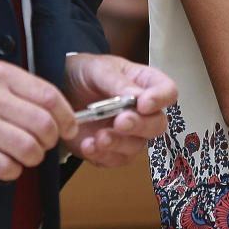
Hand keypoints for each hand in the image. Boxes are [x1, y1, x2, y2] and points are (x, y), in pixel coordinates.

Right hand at [0, 60, 77, 179]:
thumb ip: (19, 86)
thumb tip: (54, 108)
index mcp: (1, 75)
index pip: (49, 96)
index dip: (66, 115)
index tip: (69, 126)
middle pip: (42, 125)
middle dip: (51, 140)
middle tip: (46, 143)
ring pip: (27, 148)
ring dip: (34, 157)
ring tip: (28, 155)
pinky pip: (4, 167)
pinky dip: (13, 171)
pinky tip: (8, 165)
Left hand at [61, 53, 176, 165]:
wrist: (60, 90)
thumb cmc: (84, 73)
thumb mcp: (98, 69)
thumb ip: (118, 83)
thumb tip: (137, 97)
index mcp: (145, 84)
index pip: (168, 92)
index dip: (160, 99)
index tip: (143, 103)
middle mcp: (141, 112)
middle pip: (157, 124)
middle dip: (140, 125)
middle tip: (121, 122)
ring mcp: (128, 134)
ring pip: (136, 146)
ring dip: (118, 144)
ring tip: (99, 137)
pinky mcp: (110, 150)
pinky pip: (114, 160)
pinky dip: (101, 155)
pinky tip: (88, 145)